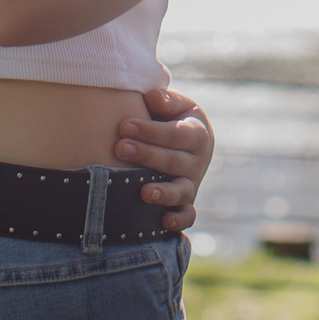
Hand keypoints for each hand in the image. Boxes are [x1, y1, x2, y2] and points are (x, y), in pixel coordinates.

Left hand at [115, 87, 213, 231]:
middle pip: (173, 162)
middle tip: (119, 148)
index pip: (176, 134)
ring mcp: (192, 184)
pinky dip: (179, 221)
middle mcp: (198, 162)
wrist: (186, 142)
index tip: (124, 126)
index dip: (151, 131)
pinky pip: (188, 216)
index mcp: (197, 134)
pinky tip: (163, 221)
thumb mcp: (176, 105)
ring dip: (163, 192)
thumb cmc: (174, 119)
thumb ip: (165, 101)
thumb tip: (152, 98)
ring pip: (181, 191)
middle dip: (146, 155)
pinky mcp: (186, 203)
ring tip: (143, 192)